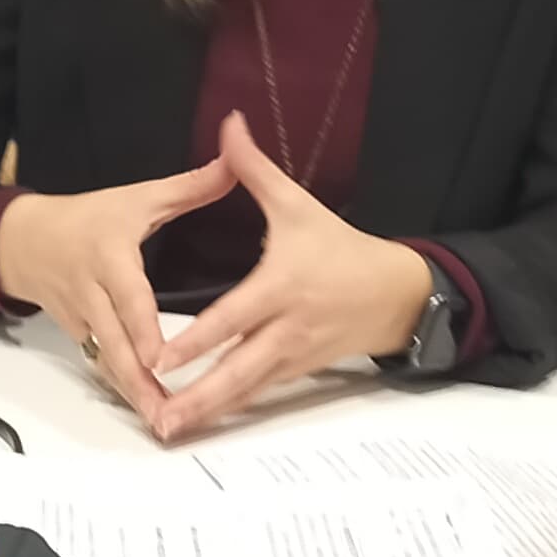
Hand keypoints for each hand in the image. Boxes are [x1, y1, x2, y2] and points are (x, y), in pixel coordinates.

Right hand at [0, 155, 240, 430]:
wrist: (24, 240)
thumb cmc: (86, 218)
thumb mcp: (136, 197)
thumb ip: (187, 188)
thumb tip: (231, 164)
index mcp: (109, 257)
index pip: (127, 297)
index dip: (142, 329)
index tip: (159, 358)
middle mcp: (92, 293)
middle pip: (115, 342)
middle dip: (139, 381)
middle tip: (166, 410)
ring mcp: (83, 320)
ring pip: (109, 361)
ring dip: (133, 394)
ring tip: (161, 422)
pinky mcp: (80, 336)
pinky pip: (104, 364)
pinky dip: (124, 388)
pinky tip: (148, 411)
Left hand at [144, 112, 435, 443]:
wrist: (396, 293)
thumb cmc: (341, 249)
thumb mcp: (298, 205)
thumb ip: (255, 170)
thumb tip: (230, 124)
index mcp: (281, 286)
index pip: (233, 318)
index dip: (198, 341)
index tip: (162, 358)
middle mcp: (286, 328)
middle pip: (237, 370)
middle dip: (197, 396)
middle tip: (160, 417)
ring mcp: (292, 356)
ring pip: (245, 390)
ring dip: (208, 412)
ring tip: (169, 432)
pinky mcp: (297, 372)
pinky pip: (257, 394)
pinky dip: (229, 409)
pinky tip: (199, 423)